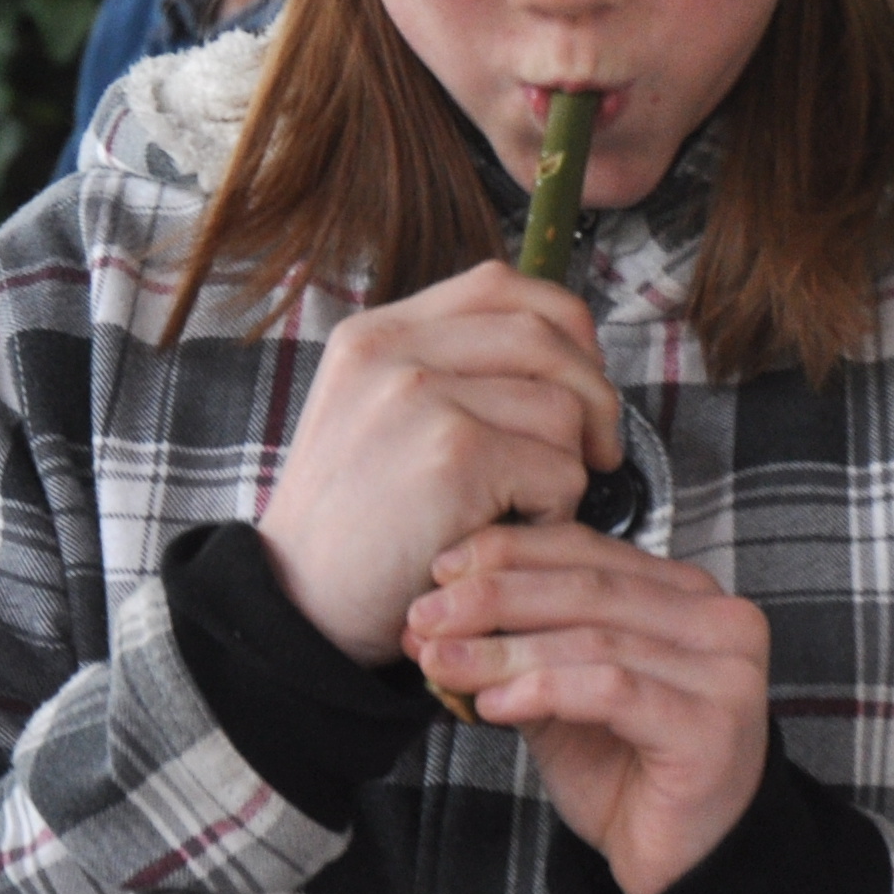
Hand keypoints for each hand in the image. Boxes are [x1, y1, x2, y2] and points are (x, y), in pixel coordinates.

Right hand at [253, 264, 619, 663]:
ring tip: (523, 508)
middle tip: (596, 451)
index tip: (581, 376)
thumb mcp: (372, 417)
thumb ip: (445, 372)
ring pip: (563, 409)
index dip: (564, 327)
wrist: (297, 609)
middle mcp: (393, 352)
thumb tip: (564, 357)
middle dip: (595, 397)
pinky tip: (511, 535)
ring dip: (567, 468)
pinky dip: (555, 514)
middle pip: (547, 336)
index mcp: (375, 335)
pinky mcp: (454, 455)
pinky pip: (560, 471)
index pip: (499, 284)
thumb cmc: (352, 530)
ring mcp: (421, 397)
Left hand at [408, 523, 770, 893]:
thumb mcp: (561, 700)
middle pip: (588, 585)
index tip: (440, 571)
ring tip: (442, 663)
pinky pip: (612, 690)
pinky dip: (544, 690)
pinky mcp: (711, 726)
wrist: (681, 866)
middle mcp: (719, 621)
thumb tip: (436, 617)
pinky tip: (494, 703)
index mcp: (686, 596)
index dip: (509, 553)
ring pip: (594, 638)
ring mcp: (724, 672)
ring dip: (504, 649)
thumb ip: (518, 651)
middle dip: (494, 597)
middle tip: (425, 616)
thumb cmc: (627, 777)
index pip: (589, 549)